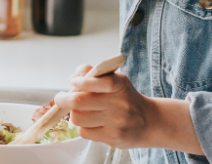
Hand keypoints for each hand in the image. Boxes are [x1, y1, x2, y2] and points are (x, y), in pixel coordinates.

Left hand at [53, 65, 202, 153]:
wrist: (148, 122)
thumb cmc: (125, 98)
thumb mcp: (116, 79)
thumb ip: (94, 73)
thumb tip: (73, 78)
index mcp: (120, 85)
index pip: (99, 81)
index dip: (82, 81)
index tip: (72, 81)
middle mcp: (119, 103)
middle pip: (79, 102)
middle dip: (64, 99)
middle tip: (62, 98)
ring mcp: (116, 122)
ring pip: (78, 118)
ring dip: (74, 114)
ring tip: (80, 111)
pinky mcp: (113, 138)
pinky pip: (84, 132)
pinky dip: (83, 127)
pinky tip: (91, 123)